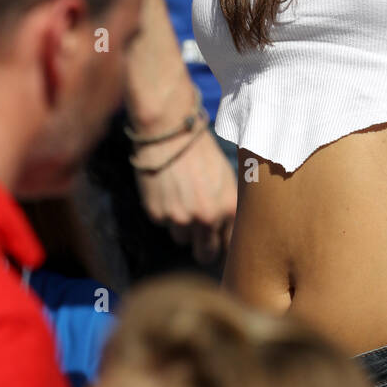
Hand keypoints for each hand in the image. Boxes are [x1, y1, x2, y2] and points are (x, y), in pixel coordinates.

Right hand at [133, 121, 236, 265]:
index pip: (229, 245)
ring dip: (181, 225)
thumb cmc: (202, 151)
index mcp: (228, 208)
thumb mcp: (225, 177)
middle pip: (205, 254)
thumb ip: (226, 206)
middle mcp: (206, 218)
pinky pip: (163, 223)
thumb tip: (226, 232)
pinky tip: (166, 190)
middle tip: (200, 238)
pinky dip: (164, 211)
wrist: (170, 133)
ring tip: (181, 197)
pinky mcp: (158, 215)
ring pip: (181, 238)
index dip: (223, 245)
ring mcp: (180, 219)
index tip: (219, 243)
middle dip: (203, 247)